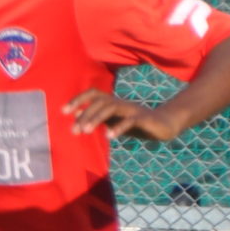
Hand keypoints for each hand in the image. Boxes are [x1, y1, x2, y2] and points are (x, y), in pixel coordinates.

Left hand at [63, 89, 187, 143]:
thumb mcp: (114, 120)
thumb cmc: (136, 124)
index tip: (63, 111)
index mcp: (113, 103)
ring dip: (97, 118)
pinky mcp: (145, 119)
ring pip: (112, 107)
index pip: (93, 94)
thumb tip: (77, 114)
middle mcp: (121, 103)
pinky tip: (109, 136)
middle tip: (74, 131)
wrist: (165, 125)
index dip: (78, 99)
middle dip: (85, 115)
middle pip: (100, 101)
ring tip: (86, 131)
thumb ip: (97, 117)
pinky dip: (119, 127)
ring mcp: (133, 110)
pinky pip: (130, 121)